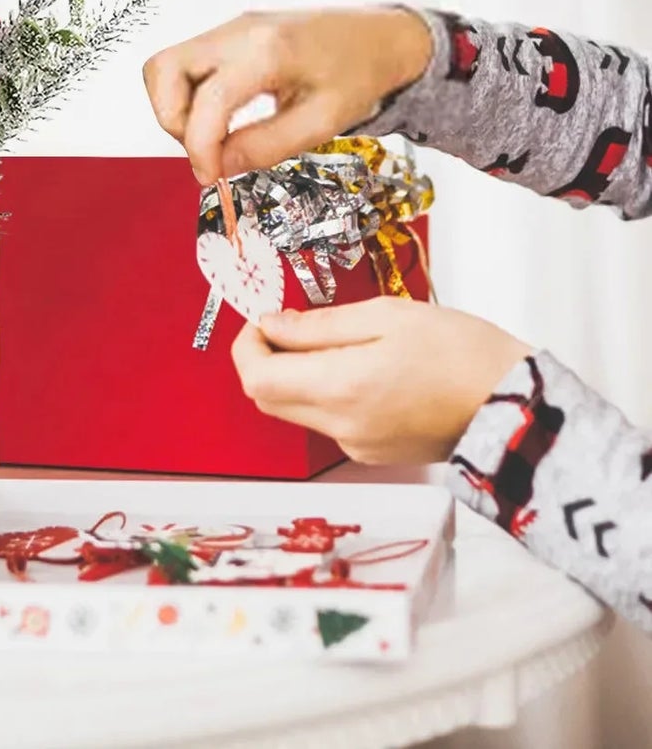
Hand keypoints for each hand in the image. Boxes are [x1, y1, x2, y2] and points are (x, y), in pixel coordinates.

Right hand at [142, 7, 432, 182]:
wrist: (381, 36)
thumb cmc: (361, 74)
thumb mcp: (324, 122)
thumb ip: (267, 146)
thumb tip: (219, 167)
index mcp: (267, 51)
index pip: (208, 99)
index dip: (199, 146)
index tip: (210, 177)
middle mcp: (238, 31)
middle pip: (163, 69)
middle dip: (172, 120)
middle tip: (206, 150)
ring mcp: (229, 28)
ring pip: (165, 66)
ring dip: (175, 108)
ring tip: (212, 136)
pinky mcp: (228, 34)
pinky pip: (185, 65)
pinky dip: (188, 97)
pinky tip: (221, 119)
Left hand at [230, 297, 529, 464]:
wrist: (519, 407)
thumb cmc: (463, 354)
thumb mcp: (386, 315)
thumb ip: (319, 324)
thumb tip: (272, 325)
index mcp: (341, 388)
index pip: (257, 379)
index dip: (247, 346)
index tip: (261, 319)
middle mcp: (342, 425)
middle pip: (268, 397)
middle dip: (265, 359)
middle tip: (289, 325)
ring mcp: (358, 444)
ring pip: (296, 408)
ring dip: (294, 374)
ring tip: (334, 339)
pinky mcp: (374, 450)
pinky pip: (328, 419)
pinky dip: (324, 390)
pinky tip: (357, 365)